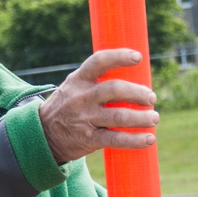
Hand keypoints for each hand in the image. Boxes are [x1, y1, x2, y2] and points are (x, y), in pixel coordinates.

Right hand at [39, 49, 159, 163]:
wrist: (43, 135)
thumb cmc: (67, 107)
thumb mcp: (74, 87)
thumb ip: (97, 81)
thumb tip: (135, 78)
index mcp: (79, 79)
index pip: (99, 61)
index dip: (120, 57)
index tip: (138, 57)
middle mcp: (82, 97)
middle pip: (115, 90)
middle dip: (138, 93)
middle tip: (151, 98)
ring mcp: (85, 118)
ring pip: (119, 116)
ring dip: (141, 117)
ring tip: (154, 118)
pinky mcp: (89, 139)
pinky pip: (115, 139)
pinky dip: (135, 140)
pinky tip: (148, 139)